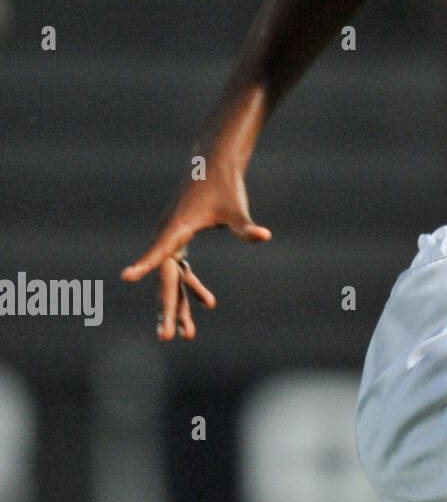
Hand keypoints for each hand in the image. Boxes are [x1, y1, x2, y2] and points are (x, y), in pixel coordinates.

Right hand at [121, 161, 270, 339]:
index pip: (159, 251)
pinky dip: (190, 288)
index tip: (127, 277)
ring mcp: (171, 238)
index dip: (144, 264)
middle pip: (165, 278)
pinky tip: (207, 304)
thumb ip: (245, 227)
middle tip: (168, 337)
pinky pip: (180, 271)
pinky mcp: (178, 239)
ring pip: (171, 278)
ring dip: (177, 305)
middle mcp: (168, 234)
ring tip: (185, 335)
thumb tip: (264, 235)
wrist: (214, 164)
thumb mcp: (236, 208)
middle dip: (167, 309)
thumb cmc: (224, 185)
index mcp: (177, 227)